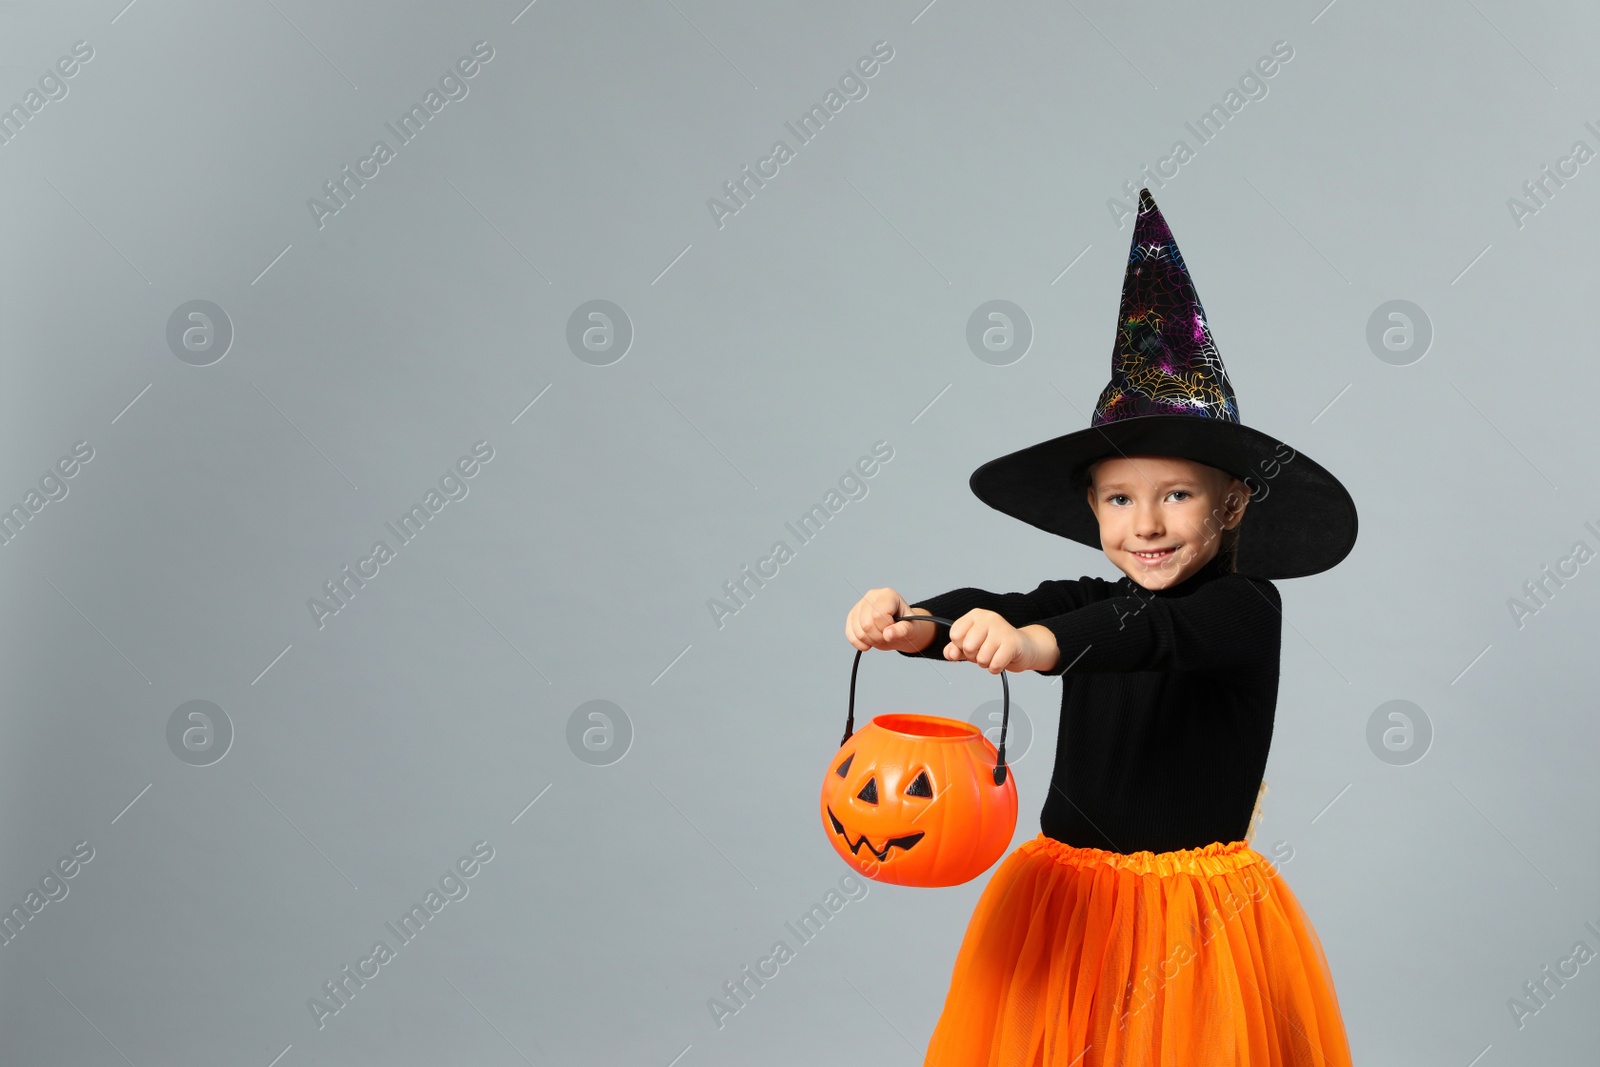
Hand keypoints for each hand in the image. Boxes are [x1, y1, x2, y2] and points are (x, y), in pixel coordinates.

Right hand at [845, 588, 937, 652]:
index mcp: (887, 595)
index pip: (878, 615)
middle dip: (878, 637)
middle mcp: (872, 597)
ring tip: (880, 637)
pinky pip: (849, 633)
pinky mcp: (852, 616)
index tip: (893, 630)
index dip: (886, 628)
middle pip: (866, 624)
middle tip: (887, 636)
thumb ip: (902, 630)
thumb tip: (888, 634)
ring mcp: (860, 606)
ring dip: (870, 641)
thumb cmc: (907, 625)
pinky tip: (869, 643)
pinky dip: (859, 643)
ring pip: (858, 630)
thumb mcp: (911, 628)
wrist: (900, 628)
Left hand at [939, 610, 1055, 674]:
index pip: (955, 634)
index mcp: (976, 615)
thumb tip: (949, 653)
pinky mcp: (1012, 643)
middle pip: (967, 646)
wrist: (1024, 648)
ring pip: (981, 658)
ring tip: (994, 655)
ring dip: (986, 663)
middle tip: (984, 652)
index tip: (972, 645)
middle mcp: (989, 618)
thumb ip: (956, 649)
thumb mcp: (973, 645)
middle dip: (973, 656)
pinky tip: (1001, 660)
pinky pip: (994, 664)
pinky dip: (995, 668)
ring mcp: (1001, 629)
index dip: (960, 646)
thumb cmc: (996, 645)